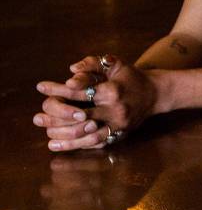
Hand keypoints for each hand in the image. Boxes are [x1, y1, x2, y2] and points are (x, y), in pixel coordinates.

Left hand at [34, 55, 156, 150]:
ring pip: (86, 134)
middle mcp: (115, 109)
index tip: (41, 87)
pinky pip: (96, 143)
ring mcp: (118, 124)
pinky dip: (77, 146)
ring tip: (47, 137)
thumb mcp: (115, 64)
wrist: (156, 93)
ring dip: (64, 137)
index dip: (58, 89)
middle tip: (37, 118)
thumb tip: (71, 70)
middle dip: (55, 117)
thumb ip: (93, 63)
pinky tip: (61, 146)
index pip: (79, 91)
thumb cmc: (131, 77)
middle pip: (79, 116)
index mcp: (112, 90)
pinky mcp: (120, 133)